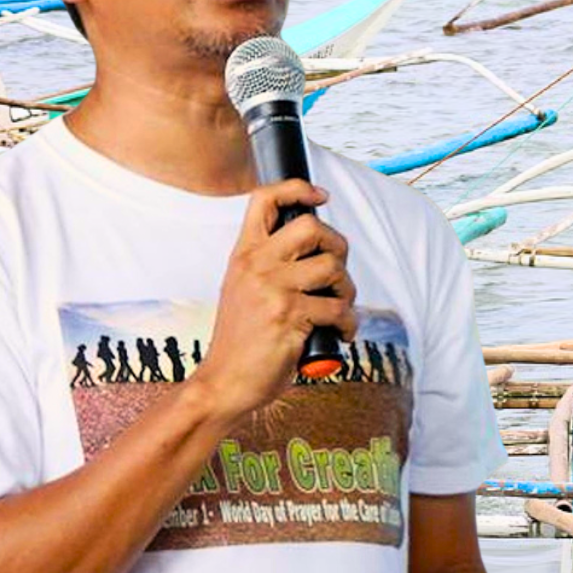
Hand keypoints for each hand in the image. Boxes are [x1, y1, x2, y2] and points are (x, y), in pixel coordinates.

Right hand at [190, 180, 356, 418]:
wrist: (224, 383)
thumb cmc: (242, 340)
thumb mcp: (243, 290)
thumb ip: (270, 265)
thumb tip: (317, 248)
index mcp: (243, 255)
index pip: (264, 200)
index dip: (297, 189)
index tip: (320, 196)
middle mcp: (256, 265)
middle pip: (312, 227)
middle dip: (338, 247)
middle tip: (336, 274)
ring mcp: (273, 289)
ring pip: (333, 266)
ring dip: (347, 290)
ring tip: (338, 308)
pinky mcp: (290, 316)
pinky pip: (339, 308)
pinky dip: (349, 323)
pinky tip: (340, 334)